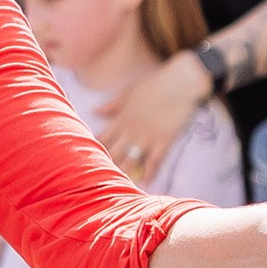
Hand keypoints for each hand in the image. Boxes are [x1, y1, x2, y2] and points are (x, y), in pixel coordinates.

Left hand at [90, 50, 207, 178]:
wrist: (180, 82)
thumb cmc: (154, 84)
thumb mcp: (128, 92)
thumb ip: (111, 106)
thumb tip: (94, 112)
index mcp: (121, 119)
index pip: (101, 139)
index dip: (92, 150)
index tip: (86, 160)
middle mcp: (131, 131)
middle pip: (113, 153)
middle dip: (105, 166)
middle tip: (98, 180)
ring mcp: (147, 137)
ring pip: (130, 160)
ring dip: (124, 173)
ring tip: (118, 185)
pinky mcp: (163, 141)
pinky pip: (154, 161)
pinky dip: (149, 173)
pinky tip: (145, 182)